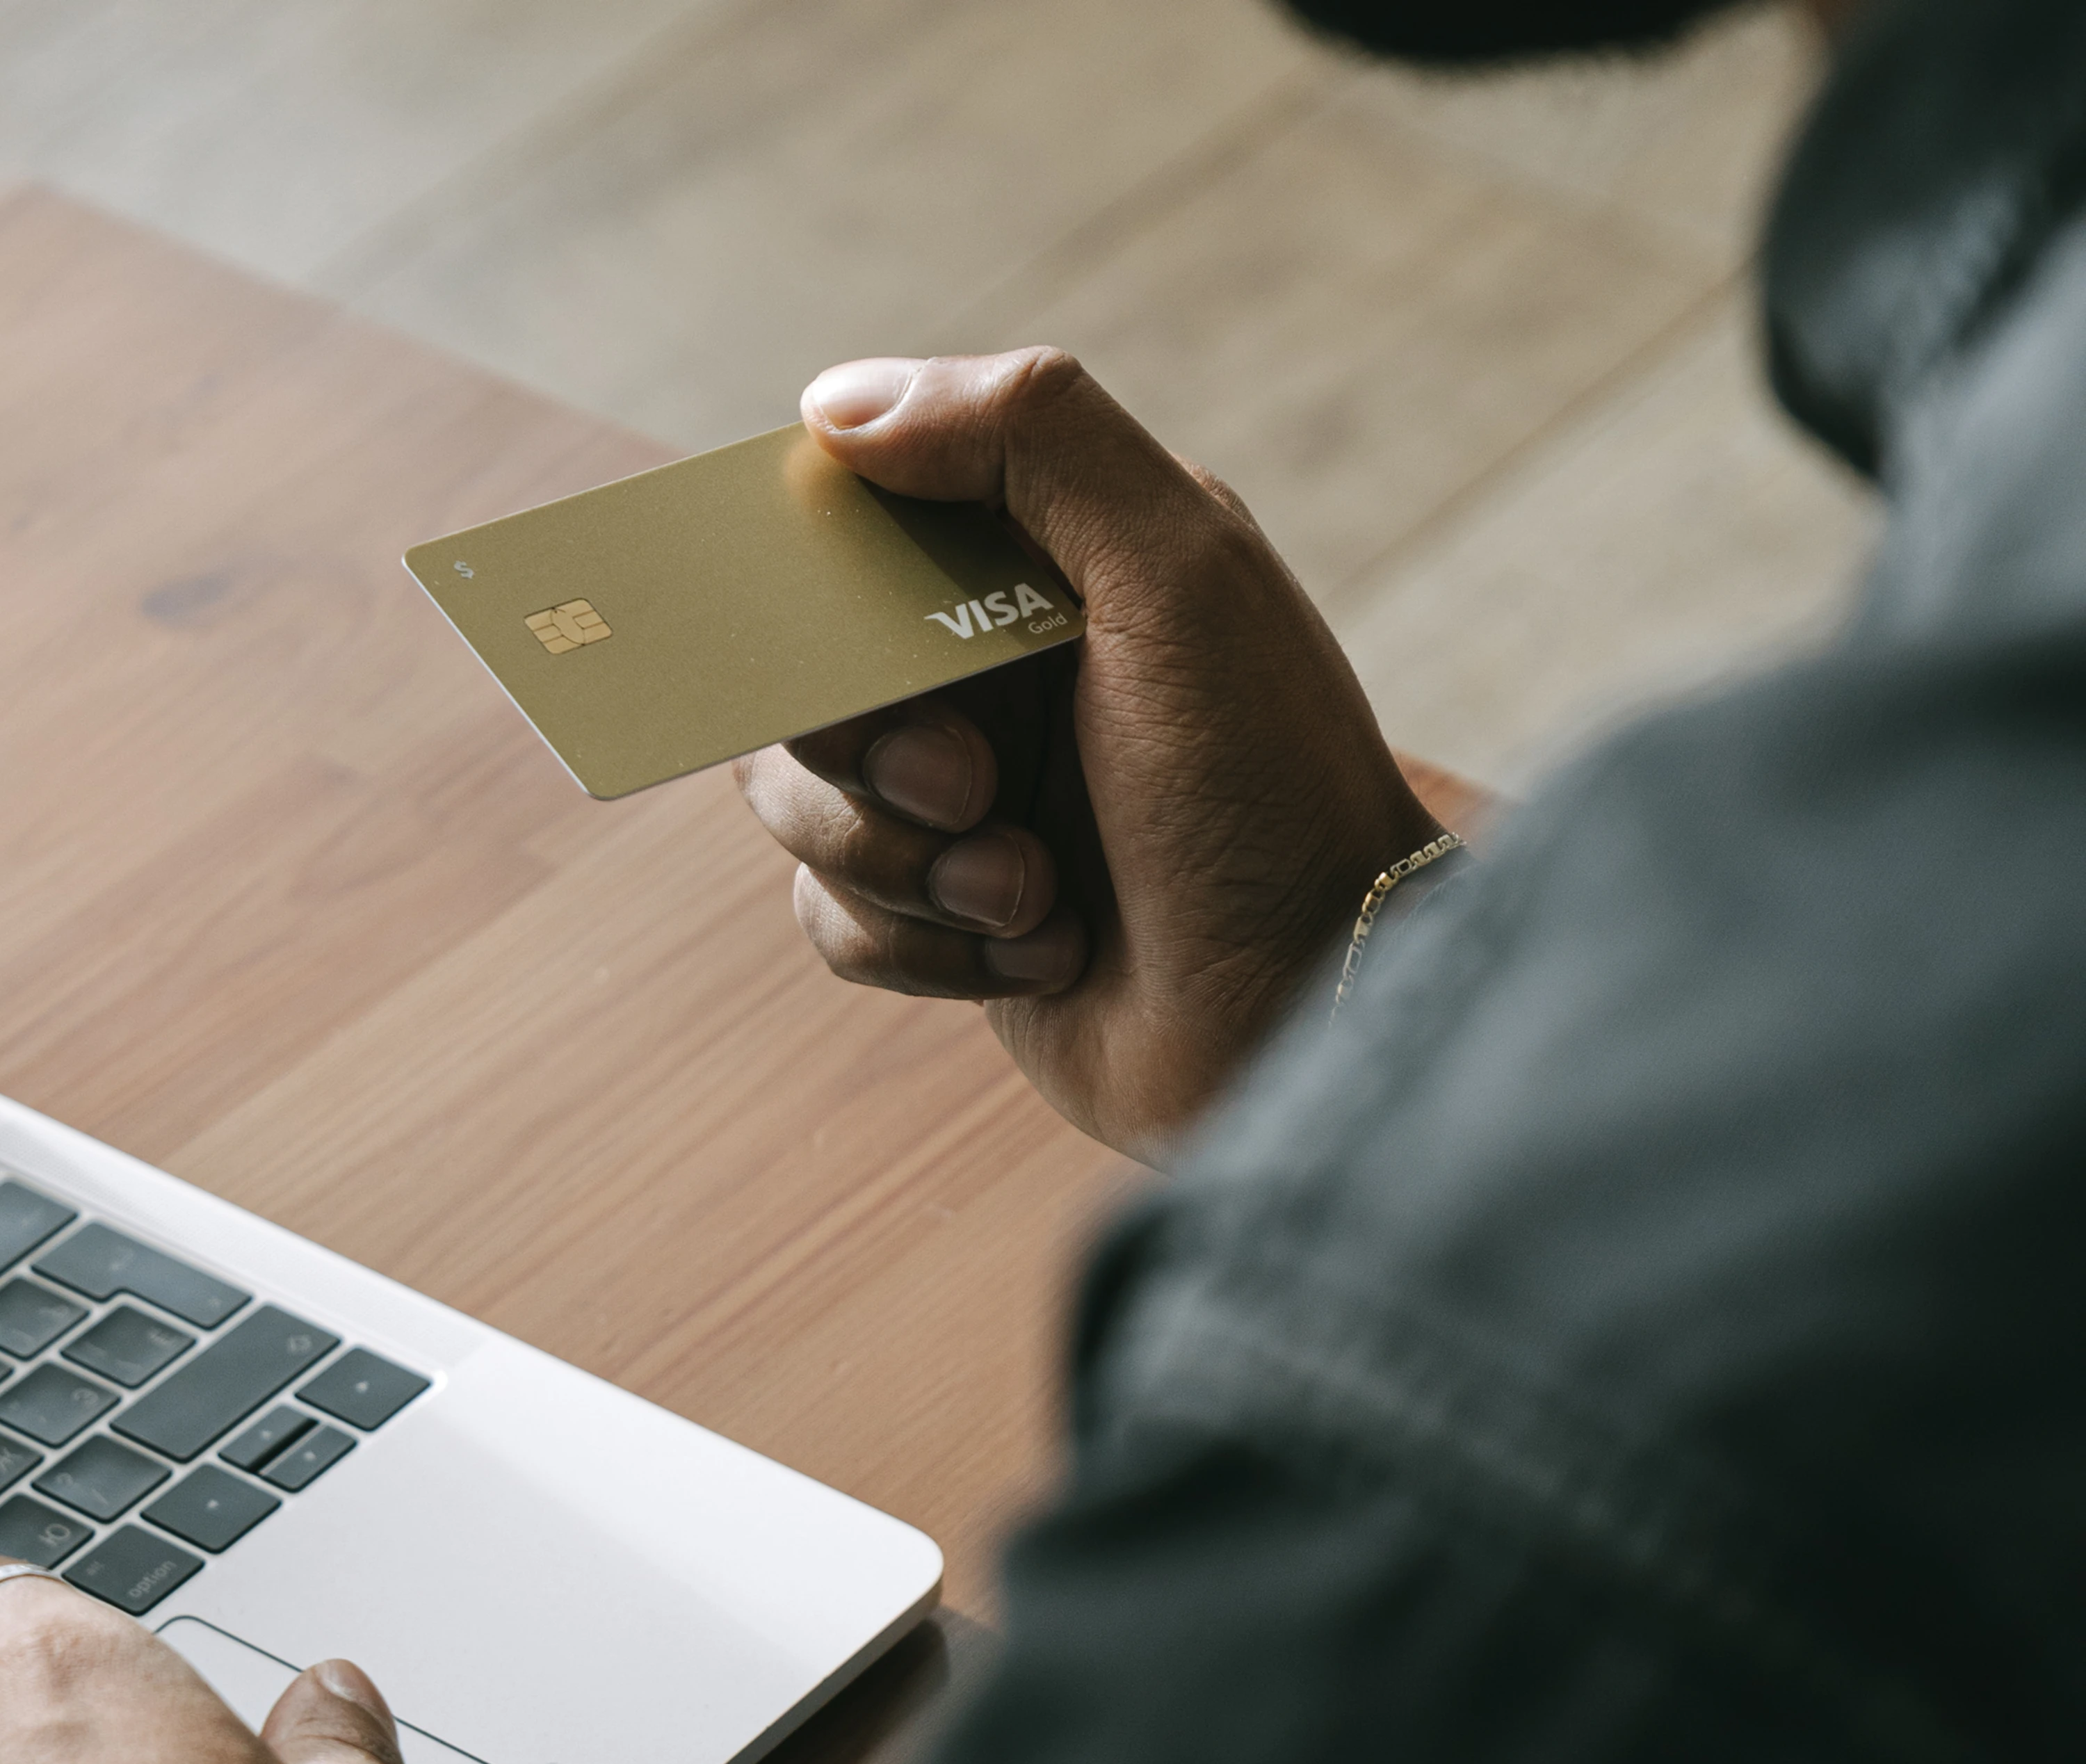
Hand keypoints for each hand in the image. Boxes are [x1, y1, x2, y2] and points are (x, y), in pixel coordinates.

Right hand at [733, 350, 1444, 1161]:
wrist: (1311, 1014)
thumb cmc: (1266, 791)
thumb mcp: (1178, 574)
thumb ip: (1029, 440)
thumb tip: (837, 405)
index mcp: (1049, 562)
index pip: (861, 513)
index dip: (816, 564)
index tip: (824, 618)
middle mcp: (995, 671)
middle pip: (800, 673)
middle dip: (866, 746)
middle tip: (967, 784)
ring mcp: (965, 799)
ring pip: (796, 803)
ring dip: (900, 862)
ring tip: (1030, 891)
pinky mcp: (944, 920)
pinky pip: (830, 917)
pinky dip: (919, 946)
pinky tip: (1043, 952)